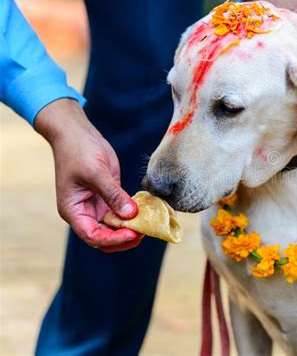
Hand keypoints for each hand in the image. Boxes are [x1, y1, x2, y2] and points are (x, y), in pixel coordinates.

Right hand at [35, 99, 142, 251]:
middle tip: (144, 232)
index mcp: (73, 211)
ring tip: (148, 225)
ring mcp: (97, 206)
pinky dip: (132, 215)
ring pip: (115, 228)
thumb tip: (131, 214)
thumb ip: (113, 194)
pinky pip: (121, 212)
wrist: (77, 133)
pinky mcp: (108, 197)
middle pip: (105, 237)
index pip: (92, 235)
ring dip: (130, 229)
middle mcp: (84, 213)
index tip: (132, 233)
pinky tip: (146, 213)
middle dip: (124, 238)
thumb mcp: (96, 173)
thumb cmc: (78, 151)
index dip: (113, 239)